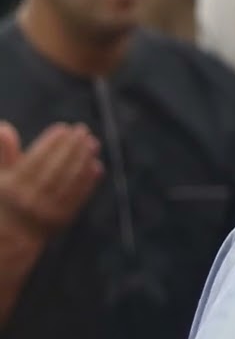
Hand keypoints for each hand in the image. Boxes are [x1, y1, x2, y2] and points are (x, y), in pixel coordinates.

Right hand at [0, 122, 102, 240]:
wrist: (13, 236)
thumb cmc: (7, 198)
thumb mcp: (0, 178)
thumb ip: (3, 154)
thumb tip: (5, 127)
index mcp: (11, 188)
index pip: (34, 161)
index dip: (50, 143)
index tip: (62, 128)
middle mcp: (29, 201)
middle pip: (55, 169)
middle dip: (71, 147)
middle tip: (82, 129)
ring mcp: (47, 211)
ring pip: (69, 181)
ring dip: (84, 160)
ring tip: (93, 142)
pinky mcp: (62, 219)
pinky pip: (78, 196)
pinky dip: (88, 180)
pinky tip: (95, 165)